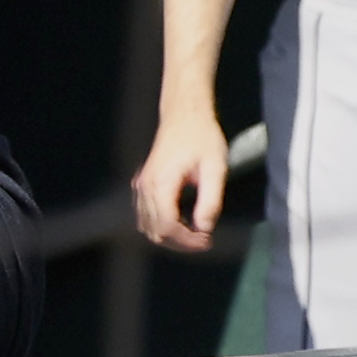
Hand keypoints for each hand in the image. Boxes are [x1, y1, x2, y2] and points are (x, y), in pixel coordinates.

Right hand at [131, 101, 235, 253]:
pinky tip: (182, 222)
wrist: (184, 114)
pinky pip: (145, 216)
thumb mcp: (215, 168)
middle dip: (180, 242)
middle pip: (155, 231)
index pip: (168, 226)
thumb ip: (210, 200)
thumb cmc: (202, 137)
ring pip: (148, 227)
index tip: (208, 241)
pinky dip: (162, 226)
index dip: (187, 241)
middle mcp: (145, 188)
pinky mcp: (142, 185)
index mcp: (161, 184)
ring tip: (195, 233)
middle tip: (205, 240)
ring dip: (171, 236)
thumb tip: (205, 228)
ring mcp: (140, 187)